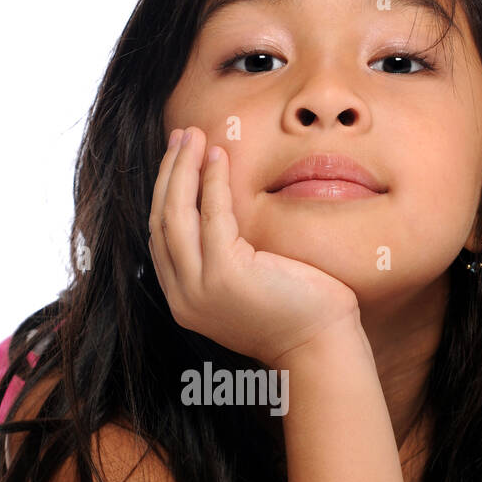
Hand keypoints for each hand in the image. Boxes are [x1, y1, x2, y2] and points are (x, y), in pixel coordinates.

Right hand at [148, 126, 361, 368]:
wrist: (320, 347)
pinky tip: (219, 155)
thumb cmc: (295, 314)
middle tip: (181, 135)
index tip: (177, 158)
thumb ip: (223, 260)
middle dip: (168, 172)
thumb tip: (217, 214)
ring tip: (193, 134)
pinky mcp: (225, 274)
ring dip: (182, 168)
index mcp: (185, 300)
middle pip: (160, 220)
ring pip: (175, 214)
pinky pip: (211, 215)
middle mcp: (183, 297)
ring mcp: (200, 288)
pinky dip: (211, 180)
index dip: (165, 192)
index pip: (161, 237)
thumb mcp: (245, 287)